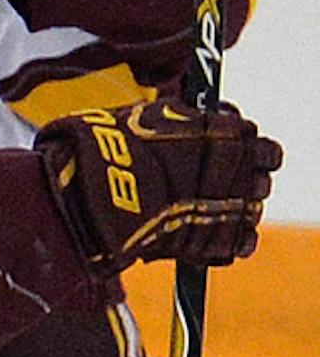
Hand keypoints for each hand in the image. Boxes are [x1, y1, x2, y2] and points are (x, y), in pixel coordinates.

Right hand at [38, 95, 279, 277]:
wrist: (96, 194)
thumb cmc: (111, 149)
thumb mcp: (150, 116)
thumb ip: (183, 118)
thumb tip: (195, 114)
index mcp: (224, 130)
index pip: (249, 132)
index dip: (237, 139)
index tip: (224, 143)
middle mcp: (236, 166)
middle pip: (261, 166)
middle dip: (244, 169)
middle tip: (221, 174)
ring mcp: (230, 204)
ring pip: (253, 203)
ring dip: (238, 202)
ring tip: (211, 206)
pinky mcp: (218, 242)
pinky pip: (242, 241)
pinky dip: (232, 239)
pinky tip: (216, 234)